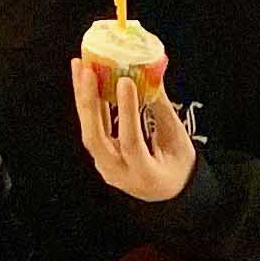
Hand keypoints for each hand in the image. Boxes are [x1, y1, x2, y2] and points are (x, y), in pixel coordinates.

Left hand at [72, 57, 197, 201]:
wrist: (169, 193)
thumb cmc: (179, 167)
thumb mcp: (178, 141)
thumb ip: (162, 110)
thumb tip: (151, 74)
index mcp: (145, 174)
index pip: (130, 142)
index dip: (127, 111)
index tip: (125, 81)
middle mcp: (120, 174)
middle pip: (95, 138)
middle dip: (89, 102)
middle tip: (88, 70)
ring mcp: (106, 167)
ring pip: (89, 131)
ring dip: (83, 97)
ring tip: (80, 67)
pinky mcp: (101, 157)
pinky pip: (92, 129)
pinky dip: (89, 104)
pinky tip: (86, 82)